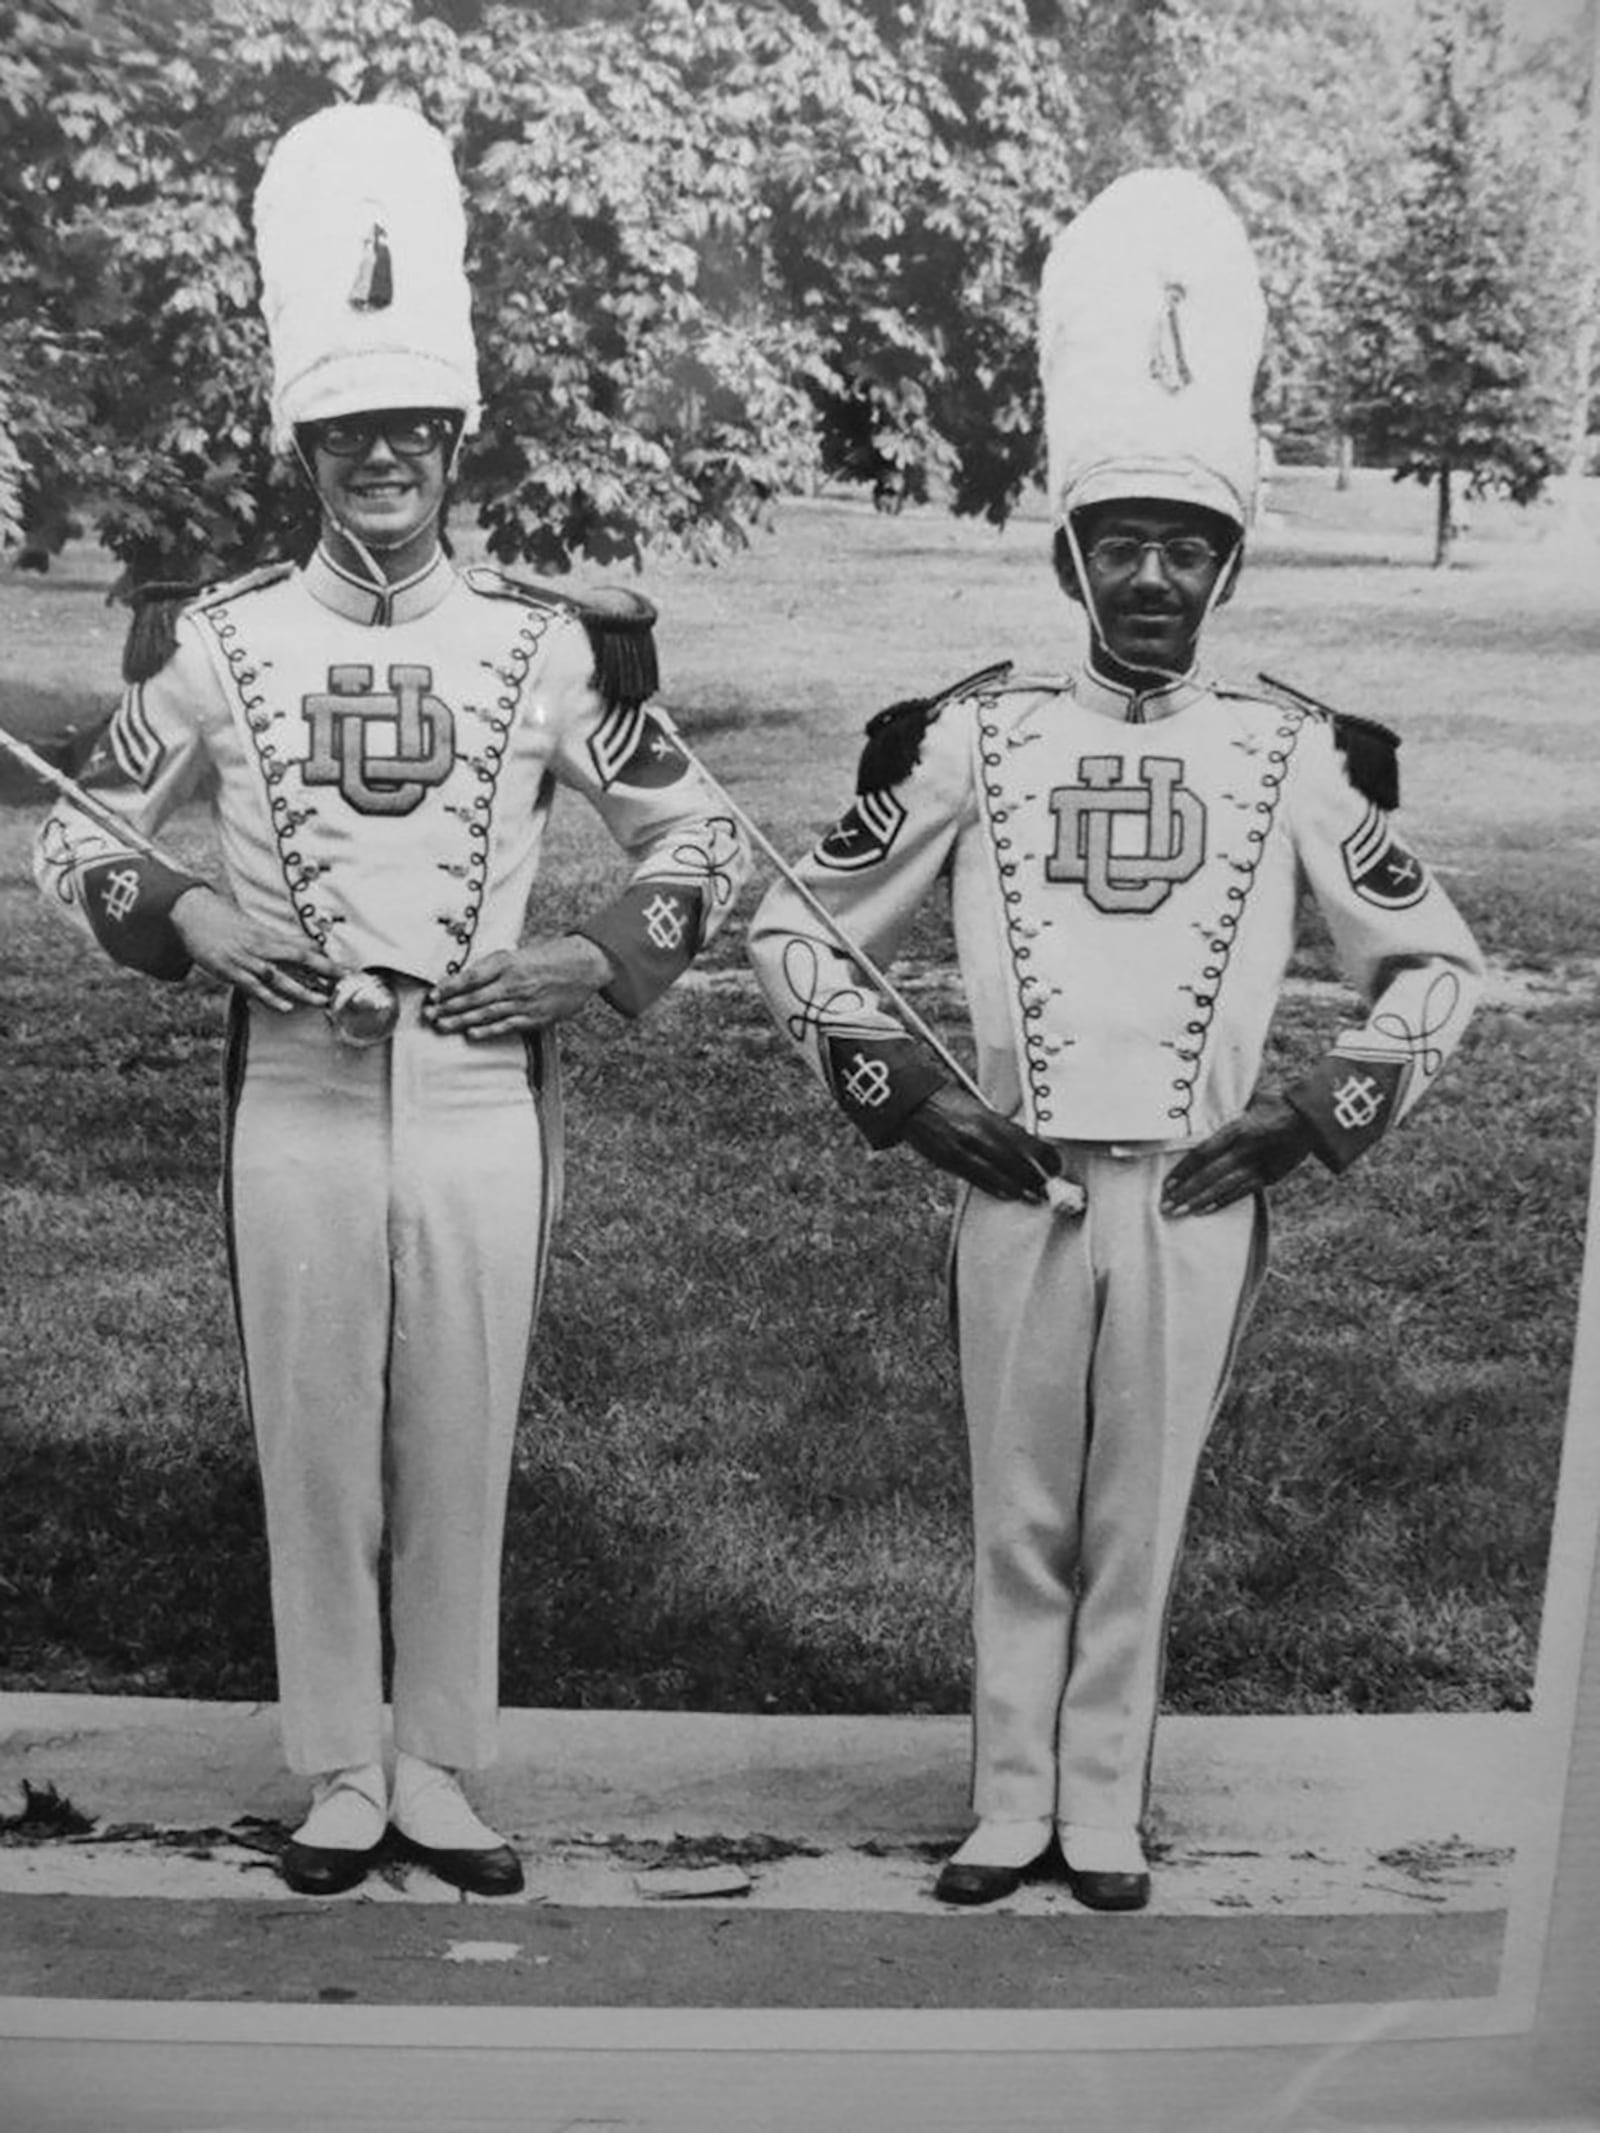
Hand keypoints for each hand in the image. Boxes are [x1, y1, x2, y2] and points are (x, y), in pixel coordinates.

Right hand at [171, 887, 344, 1011]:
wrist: (193, 913)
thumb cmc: (225, 921)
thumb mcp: (254, 927)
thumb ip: (277, 940)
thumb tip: (303, 947)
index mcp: (269, 935)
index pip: (305, 947)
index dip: (326, 959)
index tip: (347, 969)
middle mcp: (262, 946)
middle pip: (299, 958)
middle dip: (324, 971)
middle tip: (344, 981)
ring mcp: (246, 959)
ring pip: (279, 976)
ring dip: (302, 990)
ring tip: (322, 1001)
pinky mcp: (229, 971)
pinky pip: (253, 987)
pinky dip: (270, 997)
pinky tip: (286, 1007)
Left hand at [424, 936, 612, 1037]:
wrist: (583, 966)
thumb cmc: (548, 957)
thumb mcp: (518, 954)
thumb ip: (493, 967)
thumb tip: (464, 980)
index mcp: (507, 962)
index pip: (471, 977)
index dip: (449, 988)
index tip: (433, 996)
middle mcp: (513, 982)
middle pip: (474, 998)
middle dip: (448, 1008)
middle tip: (429, 1016)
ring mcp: (525, 1001)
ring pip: (486, 1013)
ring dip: (461, 1021)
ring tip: (442, 1026)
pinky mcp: (536, 1016)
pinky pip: (507, 1025)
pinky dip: (488, 1030)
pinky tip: (472, 1034)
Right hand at [901, 1085, 1063, 1203]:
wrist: (916, 1104)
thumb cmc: (949, 1102)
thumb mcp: (980, 1108)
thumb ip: (1000, 1127)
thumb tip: (1023, 1146)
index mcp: (990, 1118)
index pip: (1027, 1143)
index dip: (1045, 1157)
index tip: (1054, 1165)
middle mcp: (980, 1136)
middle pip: (1018, 1164)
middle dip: (1036, 1178)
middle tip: (1049, 1187)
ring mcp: (965, 1151)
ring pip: (1001, 1177)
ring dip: (1021, 1189)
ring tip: (1034, 1196)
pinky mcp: (951, 1163)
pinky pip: (979, 1180)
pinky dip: (997, 1189)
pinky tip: (1009, 1194)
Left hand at [1160, 1094, 1315, 1216]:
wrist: (1314, 1118)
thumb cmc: (1277, 1104)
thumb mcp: (1250, 1101)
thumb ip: (1228, 1111)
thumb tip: (1204, 1108)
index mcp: (1238, 1128)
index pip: (1203, 1152)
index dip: (1183, 1169)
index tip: (1166, 1183)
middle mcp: (1245, 1149)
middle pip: (1209, 1174)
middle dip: (1185, 1191)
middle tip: (1165, 1206)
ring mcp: (1258, 1165)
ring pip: (1223, 1187)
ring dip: (1199, 1201)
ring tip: (1178, 1212)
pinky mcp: (1270, 1176)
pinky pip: (1242, 1192)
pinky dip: (1222, 1201)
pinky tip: (1204, 1210)